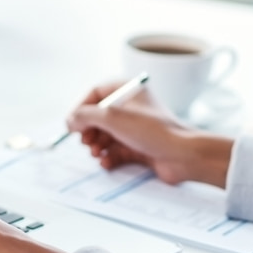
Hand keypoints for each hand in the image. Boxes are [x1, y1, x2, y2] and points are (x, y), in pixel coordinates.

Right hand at [66, 81, 234, 187]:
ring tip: (96, 153)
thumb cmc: (152, 130)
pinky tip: (106, 163)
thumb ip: (85, 115)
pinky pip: (116, 150)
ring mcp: (136, 127)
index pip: (95, 92)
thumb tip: (70, 120)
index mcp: (128, 90)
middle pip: (98, 116)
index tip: (71, 124)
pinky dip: (109, 157)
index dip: (80, 108)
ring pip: (106, 135)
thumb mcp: (111, 117)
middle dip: (89, 130)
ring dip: (97, 145)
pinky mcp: (140, 146)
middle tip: (86, 142)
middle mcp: (132, 106)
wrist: (182, 155)